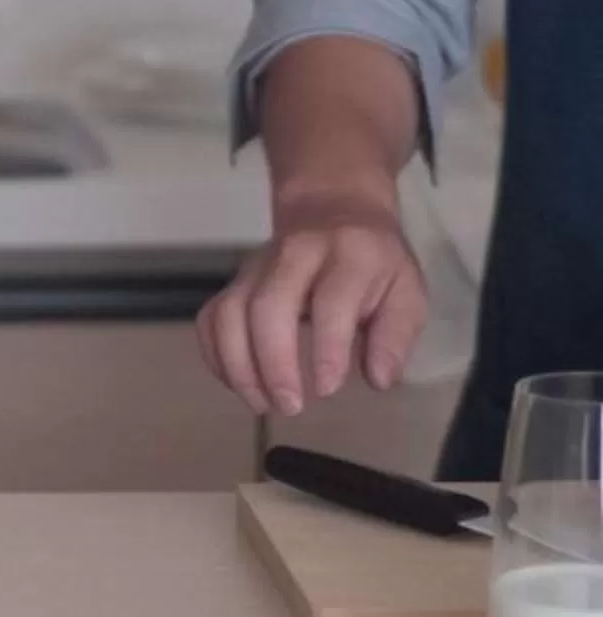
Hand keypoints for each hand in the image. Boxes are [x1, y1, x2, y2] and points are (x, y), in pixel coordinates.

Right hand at [198, 191, 426, 416]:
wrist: (333, 210)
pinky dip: (217, 357)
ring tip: (263, 404)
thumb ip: (396, 335)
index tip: (328, 389)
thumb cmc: (374, 262)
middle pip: (267, 306)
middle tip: (290, 406)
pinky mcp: (233, 282)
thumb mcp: (406, 290)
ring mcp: (256, 268)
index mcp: (348, 255)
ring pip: (229, 314)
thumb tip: (379, 379)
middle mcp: (295, 256)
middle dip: (273, 362)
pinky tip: (240, 384)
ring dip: (239, 366)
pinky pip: (210, 320)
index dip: (327, 347)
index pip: (331, 301)